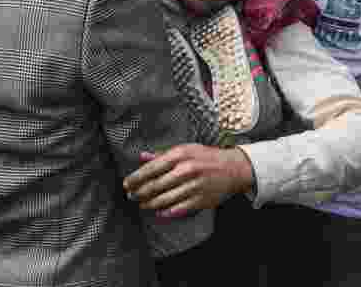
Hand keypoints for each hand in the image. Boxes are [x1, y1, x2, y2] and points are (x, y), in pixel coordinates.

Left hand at [123, 145, 254, 217]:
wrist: (233, 169)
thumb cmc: (206, 157)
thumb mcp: (186, 149)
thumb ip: (162, 154)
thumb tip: (142, 156)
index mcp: (180, 155)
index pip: (151, 168)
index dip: (136, 178)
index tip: (127, 184)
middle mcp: (186, 170)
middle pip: (155, 186)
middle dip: (139, 192)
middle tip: (131, 196)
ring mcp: (193, 186)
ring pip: (164, 200)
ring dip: (149, 204)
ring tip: (141, 204)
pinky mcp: (200, 200)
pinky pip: (177, 209)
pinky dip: (165, 212)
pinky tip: (158, 212)